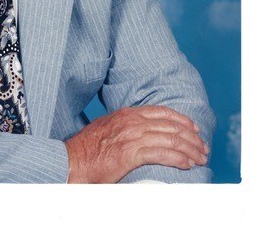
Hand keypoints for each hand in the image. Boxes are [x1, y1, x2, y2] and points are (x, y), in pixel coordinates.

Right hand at [65, 105, 208, 182]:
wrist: (72, 160)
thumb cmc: (88, 149)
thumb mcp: (108, 128)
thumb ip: (125, 126)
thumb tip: (140, 133)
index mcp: (127, 113)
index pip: (162, 112)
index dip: (181, 119)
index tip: (194, 128)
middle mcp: (132, 121)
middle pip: (171, 126)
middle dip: (191, 137)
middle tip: (203, 147)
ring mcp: (132, 136)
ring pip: (171, 140)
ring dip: (190, 150)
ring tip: (200, 158)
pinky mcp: (131, 153)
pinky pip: (162, 154)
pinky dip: (178, 159)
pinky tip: (186, 164)